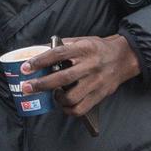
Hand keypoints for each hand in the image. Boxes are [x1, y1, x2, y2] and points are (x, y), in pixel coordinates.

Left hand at [19, 35, 140, 116]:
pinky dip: (68, 110)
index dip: (40, 61)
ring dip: (56, 98)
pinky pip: (80, 108)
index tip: (25, 67)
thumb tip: (39, 50)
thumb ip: (64, 46)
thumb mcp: (83, 40)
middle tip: (27, 88)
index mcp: (84, 49)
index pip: (58, 54)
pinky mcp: (100, 95)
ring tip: (52, 95)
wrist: (124, 58)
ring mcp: (96, 82)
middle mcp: (90, 65)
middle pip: (62, 78)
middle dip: (41, 84)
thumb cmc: (99, 48)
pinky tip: (64, 105)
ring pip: (71, 97)